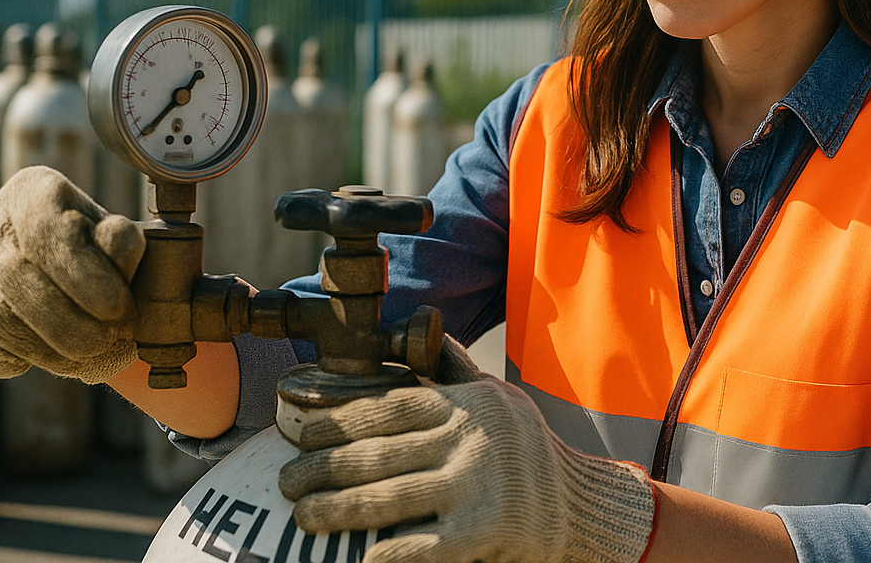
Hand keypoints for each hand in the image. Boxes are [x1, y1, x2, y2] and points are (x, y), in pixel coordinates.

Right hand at [0, 165, 145, 384]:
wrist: (70, 273)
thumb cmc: (104, 255)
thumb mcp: (120, 241)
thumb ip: (122, 242)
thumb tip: (115, 237)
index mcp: (33, 191)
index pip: (43, 230)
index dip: (81, 275)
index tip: (118, 309)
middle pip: (12, 276)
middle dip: (66, 322)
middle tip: (107, 345)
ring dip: (44, 350)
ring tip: (87, 359)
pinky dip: (7, 360)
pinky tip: (42, 357)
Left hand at [276, 338, 655, 562]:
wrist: (583, 504)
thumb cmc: (529, 451)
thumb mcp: (499, 397)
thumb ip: (456, 370)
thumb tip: (423, 331)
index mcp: (464, 405)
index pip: (388, 405)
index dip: (336, 416)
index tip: (296, 428)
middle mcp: (468, 439)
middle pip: (377, 452)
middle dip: (323, 467)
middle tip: (287, 481)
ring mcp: (476, 485)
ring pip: (388, 497)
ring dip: (337, 509)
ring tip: (305, 516)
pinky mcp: (486, 531)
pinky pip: (423, 544)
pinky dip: (389, 552)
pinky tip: (362, 557)